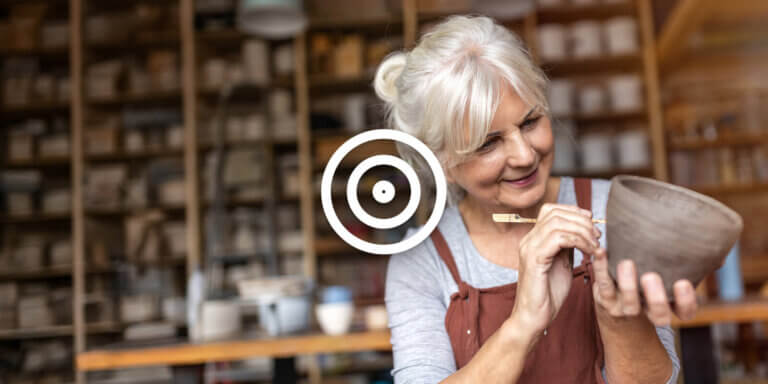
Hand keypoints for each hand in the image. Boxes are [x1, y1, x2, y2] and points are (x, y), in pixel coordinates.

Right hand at [511, 204, 600, 338]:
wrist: (533, 318)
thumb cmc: (548, 294)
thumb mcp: (561, 264)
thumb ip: (567, 246)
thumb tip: (581, 231)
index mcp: (533, 240)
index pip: (551, 210)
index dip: (574, 211)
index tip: (592, 223)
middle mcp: (528, 240)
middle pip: (555, 213)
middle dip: (582, 220)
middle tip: (598, 235)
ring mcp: (529, 248)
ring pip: (557, 222)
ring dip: (582, 231)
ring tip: (595, 245)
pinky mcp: (534, 260)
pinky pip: (558, 239)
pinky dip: (578, 241)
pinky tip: (589, 252)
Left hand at [592, 248, 697, 325]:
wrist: (614, 298)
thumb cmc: (651, 277)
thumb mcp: (671, 272)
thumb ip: (694, 264)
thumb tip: (718, 257)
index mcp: (670, 305)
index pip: (685, 312)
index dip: (685, 302)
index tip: (682, 282)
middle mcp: (649, 310)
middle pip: (658, 315)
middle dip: (656, 299)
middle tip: (651, 277)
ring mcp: (627, 307)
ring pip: (629, 304)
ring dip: (628, 285)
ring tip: (626, 263)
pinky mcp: (606, 298)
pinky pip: (604, 285)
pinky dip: (601, 267)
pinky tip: (602, 251)